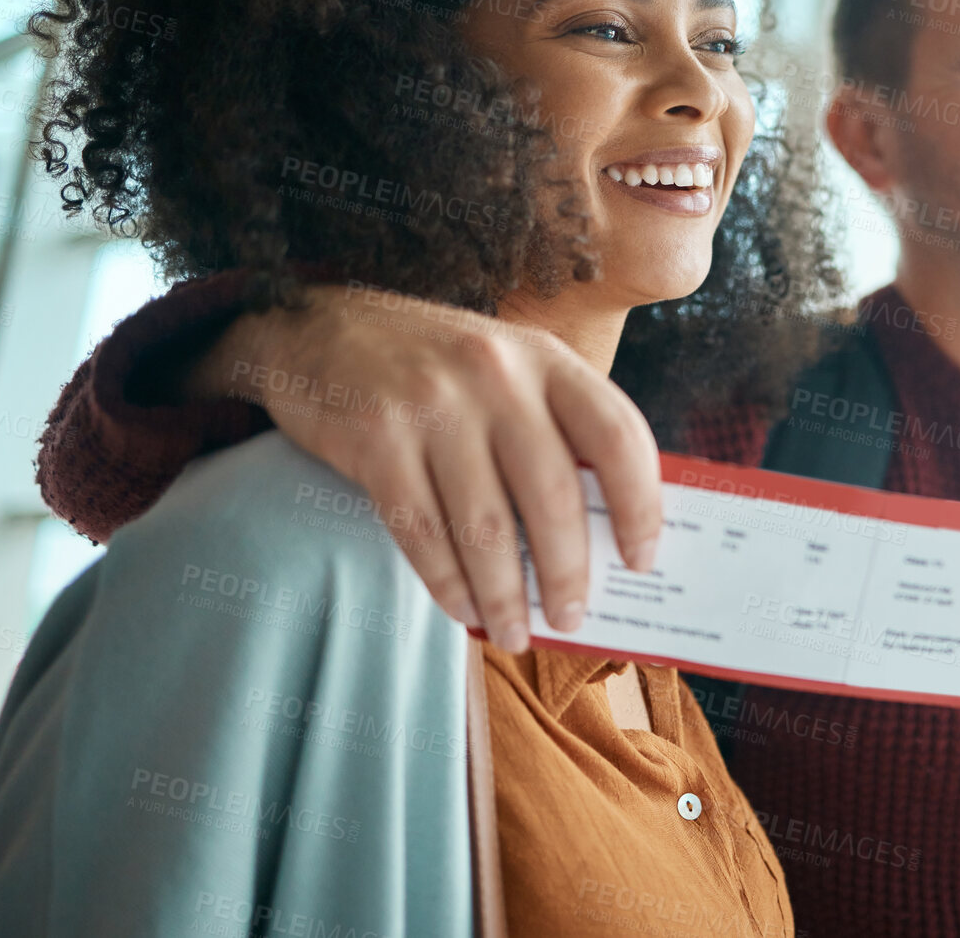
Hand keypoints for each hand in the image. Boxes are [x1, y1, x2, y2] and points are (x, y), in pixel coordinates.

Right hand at [193, 284, 664, 651]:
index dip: (640, 505)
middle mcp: (496, 375)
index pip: (618, 435)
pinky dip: (447, 583)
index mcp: (545, 359)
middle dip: (568, 573)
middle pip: (553, 495)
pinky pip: (421, 532)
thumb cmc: (435, 365)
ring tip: (514, 634)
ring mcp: (433, 405)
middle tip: (571, 618)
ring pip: (486, 527)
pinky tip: (463, 609)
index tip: (641, 561)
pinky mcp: (376, 438)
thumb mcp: (508, 368)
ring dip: (505, 595)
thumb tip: (602, 535)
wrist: (317, 326)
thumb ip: (555, 429)